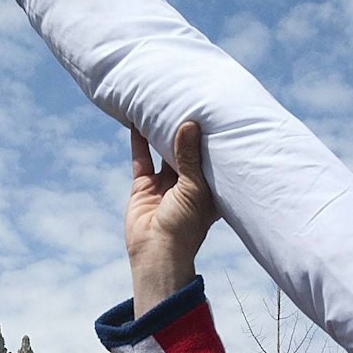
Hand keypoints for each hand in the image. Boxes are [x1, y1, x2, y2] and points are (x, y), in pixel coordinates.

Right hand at [127, 121, 218, 315]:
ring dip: (161, 131)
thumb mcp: (194, 188)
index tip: (215, 111)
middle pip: (187, 150)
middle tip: (188, 99)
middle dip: (187, 129)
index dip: (213, 136)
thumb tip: (189, 124)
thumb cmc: (185, 226)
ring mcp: (165, 184)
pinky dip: (138, 140)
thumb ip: (189, 156)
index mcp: (209, 188)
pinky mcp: (144, 186)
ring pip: (163, 150)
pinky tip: (137, 121)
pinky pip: (141, 158)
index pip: (213, 156)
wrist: (157, 252)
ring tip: (162, 104)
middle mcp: (188, 184)